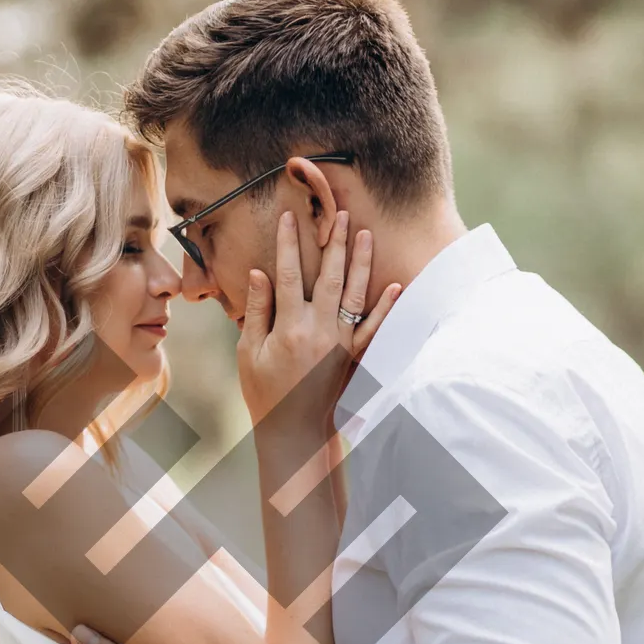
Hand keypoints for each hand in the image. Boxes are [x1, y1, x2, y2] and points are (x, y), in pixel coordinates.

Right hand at [237, 167, 400, 430]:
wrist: (296, 431)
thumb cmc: (265, 393)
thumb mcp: (249, 353)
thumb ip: (256, 312)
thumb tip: (260, 273)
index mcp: (290, 326)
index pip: (289, 274)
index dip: (289, 243)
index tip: (289, 216)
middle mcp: (320, 329)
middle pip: (330, 276)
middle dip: (335, 241)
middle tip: (341, 212)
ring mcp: (341, 342)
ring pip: (355, 294)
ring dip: (362, 262)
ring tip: (365, 233)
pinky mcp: (355, 356)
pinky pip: (374, 327)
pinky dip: (386, 307)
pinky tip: (395, 286)